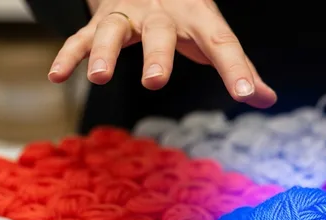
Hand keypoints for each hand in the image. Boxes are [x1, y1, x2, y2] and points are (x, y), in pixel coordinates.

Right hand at [47, 0, 276, 108]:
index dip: (237, 69)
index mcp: (199, 18)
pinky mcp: (100, 21)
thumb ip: (239, 67)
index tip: (249, 95)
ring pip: (113, 29)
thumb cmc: (187, 14)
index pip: (222, 43)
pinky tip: (58, 76)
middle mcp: (163, 14)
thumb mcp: (213, 34)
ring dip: (103, 52)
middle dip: (156, 56)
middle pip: (160, 33)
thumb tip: (267, 98)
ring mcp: (129, 15)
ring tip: (98, 77)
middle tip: (154, 82)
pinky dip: (69, 54)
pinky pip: (81, 36)